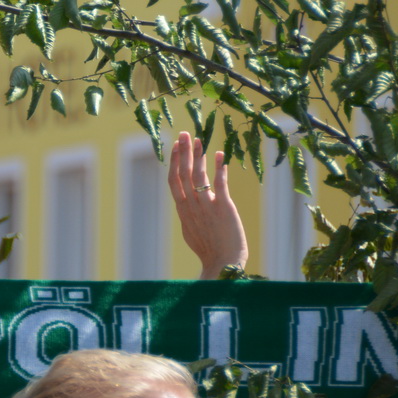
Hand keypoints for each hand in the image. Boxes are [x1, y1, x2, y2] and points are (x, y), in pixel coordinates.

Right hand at [169, 132, 247, 279]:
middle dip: (183, 152)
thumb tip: (186, 204)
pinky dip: (219, 167)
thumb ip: (189, 214)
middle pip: (183, 173)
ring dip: (198, 155)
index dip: (174, 161)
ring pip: (198, 175)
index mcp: (183, 210)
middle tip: (184, 134)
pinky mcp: (223, 207)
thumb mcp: (191, 231)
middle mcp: (191, 205)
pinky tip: (220, 155)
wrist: (222, 263)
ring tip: (199, 139)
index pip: (174, 180)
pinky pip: (219, 183)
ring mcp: (206, 206)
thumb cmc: (209, 250)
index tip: (176, 146)